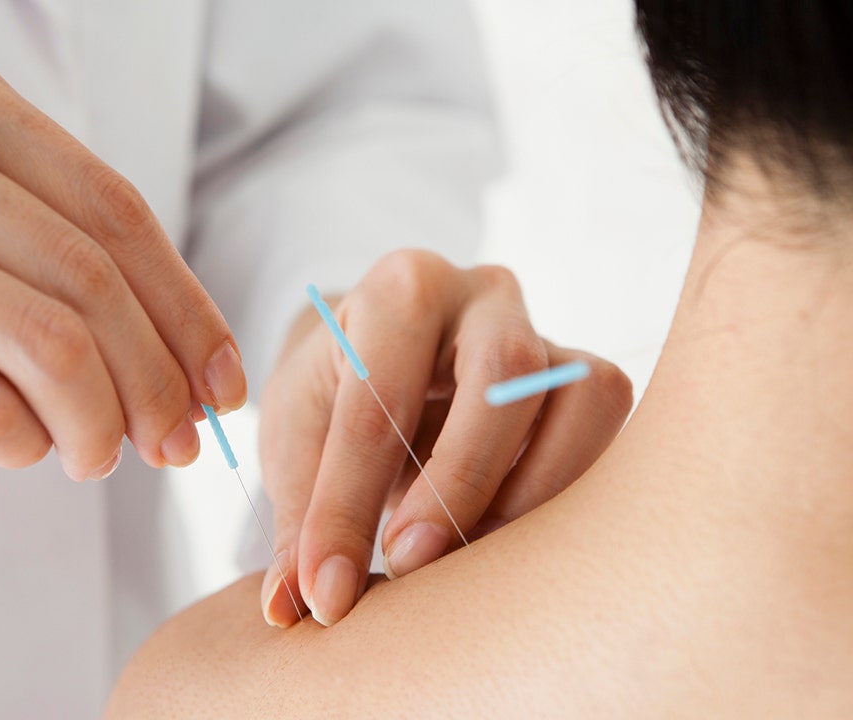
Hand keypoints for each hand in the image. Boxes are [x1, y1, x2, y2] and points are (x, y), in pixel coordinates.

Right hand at [0, 29, 245, 479]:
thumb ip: (25, 240)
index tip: (220, 376)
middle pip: (89, 274)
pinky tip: (26, 449)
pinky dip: (24, 441)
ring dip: (100, 422)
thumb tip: (171, 356)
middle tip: (177, 441)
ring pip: (43, 341)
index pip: (109, 205)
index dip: (185, 304)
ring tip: (101, 458)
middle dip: (158, 377)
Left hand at [258, 250, 631, 625]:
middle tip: (408, 565)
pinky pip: (608, 429)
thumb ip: (298, 523)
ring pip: (579, 399)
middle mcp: (482, 295)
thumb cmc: (335, 402)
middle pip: (503, 373)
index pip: (375, 399)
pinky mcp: (587, 383)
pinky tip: (511, 545)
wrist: (382, 376)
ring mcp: (547, 334)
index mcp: (397, 291)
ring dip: (529, 494)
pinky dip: (566, 493)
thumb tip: (290, 607)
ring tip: (467, 562)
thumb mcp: (297, 449)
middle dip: (457, 483)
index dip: (346, 505)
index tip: (328, 592)